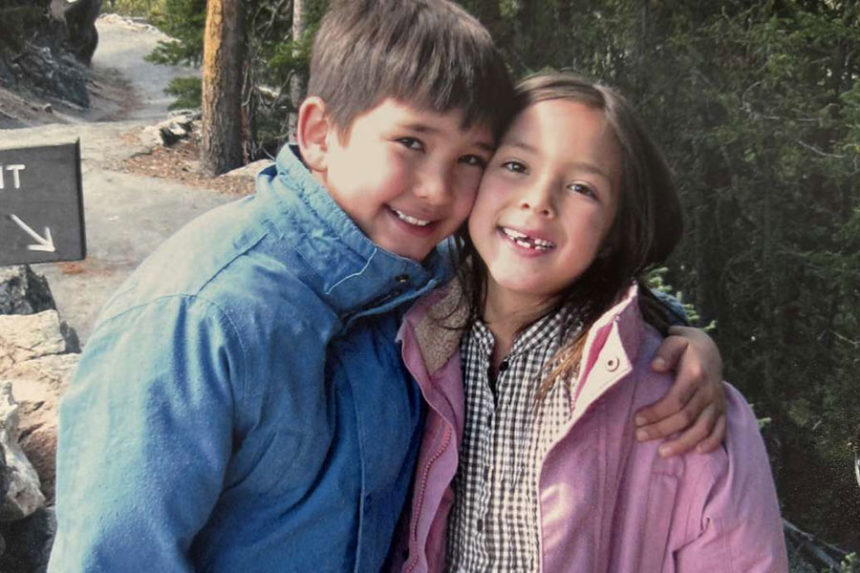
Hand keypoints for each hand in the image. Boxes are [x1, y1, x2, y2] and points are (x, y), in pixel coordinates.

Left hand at [634, 326, 726, 456]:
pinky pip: (722, 430)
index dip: (656, 412)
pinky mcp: (723, 409)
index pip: (676, 400)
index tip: (637, 419)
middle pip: (686, 417)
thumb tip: (656, 367)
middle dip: (662, 429)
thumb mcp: (676, 340)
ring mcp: (718, 402)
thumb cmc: (685, 346)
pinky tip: (698, 452)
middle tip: (639, 436)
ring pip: (703, 428)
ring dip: (684, 443)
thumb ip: (666, 351)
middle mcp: (709, 390)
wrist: (710, 349)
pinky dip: (713, 443)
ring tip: (662, 453)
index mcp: (696, 374)